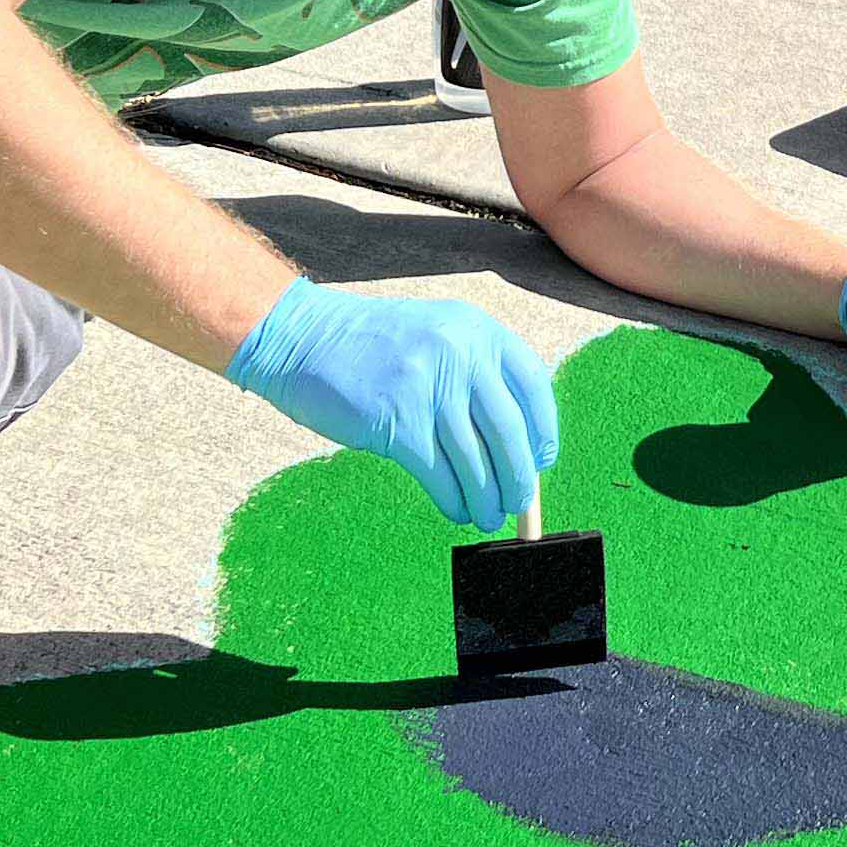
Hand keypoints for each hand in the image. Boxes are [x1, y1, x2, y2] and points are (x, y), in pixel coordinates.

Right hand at [223, 283, 558, 530]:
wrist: (302, 338)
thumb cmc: (371, 346)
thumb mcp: (436, 336)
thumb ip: (474, 374)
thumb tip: (514, 444)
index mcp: (477, 330)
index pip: (532, 386)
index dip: (544, 430)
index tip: (542, 460)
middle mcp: (461, 354)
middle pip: (509, 431)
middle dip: (520, 477)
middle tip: (519, 504)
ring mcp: (429, 387)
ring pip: (476, 460)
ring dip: (486, 497)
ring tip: (488, 515)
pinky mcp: (398, 422)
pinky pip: (440, 474)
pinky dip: (454, 499)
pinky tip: (457, 510)